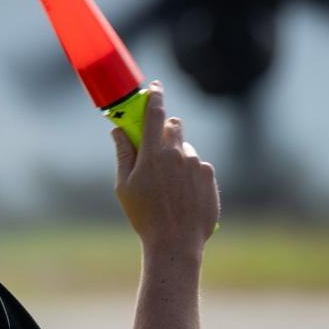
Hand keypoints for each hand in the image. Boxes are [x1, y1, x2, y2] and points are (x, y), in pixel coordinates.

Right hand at [111, 82, 219, 251]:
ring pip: (185, 148)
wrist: (175, 242)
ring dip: (176, 156)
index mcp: (153, 154)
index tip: (155, 87)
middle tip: (155, 147)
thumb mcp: (124, 185)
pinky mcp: (209, 175)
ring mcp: (196, 163)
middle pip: (174, 126)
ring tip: (168, 186)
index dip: (155, 96)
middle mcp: (177, 153)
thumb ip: (124, 154)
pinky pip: (197, 165)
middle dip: (165, 129)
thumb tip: (118, 131)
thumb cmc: (144, 215)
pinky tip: (182, 194)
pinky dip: (189, 172)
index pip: (155, 114)